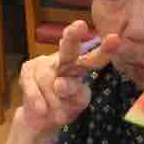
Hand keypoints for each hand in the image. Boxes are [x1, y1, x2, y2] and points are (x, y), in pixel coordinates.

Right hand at [17, 20, 119, 139]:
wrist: (40, 118)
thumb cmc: (64, 106)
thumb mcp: (76, 103)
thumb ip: (74, 94)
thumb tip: (60, 83)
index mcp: (80, 66)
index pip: (94, 59)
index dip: (104, 50)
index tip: (115, 38)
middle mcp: (64, 60)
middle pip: (68, 48)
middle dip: (73, 36)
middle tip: (80, 25)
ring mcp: (44, 63)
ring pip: (48, 78)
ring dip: (54, 100)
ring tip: (61, 117)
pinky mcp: (28, 70)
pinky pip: (32, 86)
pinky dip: (38, 100)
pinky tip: (42, 110)